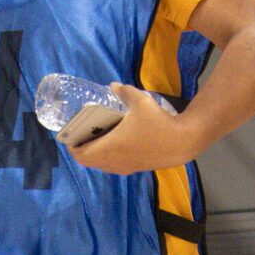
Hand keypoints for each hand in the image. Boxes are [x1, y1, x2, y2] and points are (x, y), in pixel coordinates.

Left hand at [64, 86, 194, 175]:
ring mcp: (125, 167)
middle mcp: (114, 161)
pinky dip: (108, 155)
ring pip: (101, 164)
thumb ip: (124, 92)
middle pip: (88, 161)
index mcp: (109, 148)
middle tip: (84, 131)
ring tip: (98, 134)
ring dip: (96, 152)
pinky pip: (113, 164)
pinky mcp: (135, 168)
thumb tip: (113, 86)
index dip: (72, 145)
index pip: (80, 155)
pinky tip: (117, 139)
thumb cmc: (158, 123)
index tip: (71, 133)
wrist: (183, 142)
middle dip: (83, 147)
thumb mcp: (140, 101)